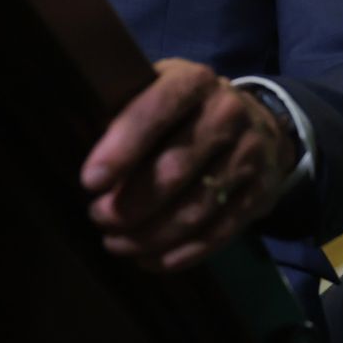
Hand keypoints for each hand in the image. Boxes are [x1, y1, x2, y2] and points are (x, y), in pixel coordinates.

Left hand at [83, 59, 296, 270]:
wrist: (259, 122)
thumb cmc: (185, 110)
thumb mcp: (157, 91)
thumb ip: (123, 114)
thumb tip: (81, 157)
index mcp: (194, 81)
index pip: (156, 111)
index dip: (122, 148)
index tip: (90, 182)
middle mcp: (228, 113)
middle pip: (174, 169)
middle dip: (130, 203)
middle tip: (99, 218)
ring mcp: (250, 154)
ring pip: (196, 209)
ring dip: (150, 236)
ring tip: (117, 244)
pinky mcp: (261, 192)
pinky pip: (220, 232)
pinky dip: (182, 254)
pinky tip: (151, 260)